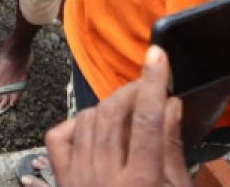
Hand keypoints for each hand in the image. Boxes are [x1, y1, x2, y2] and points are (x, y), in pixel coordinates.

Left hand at [47, 45, 188, 186]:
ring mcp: (77, 179)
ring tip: (126, 110)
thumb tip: (171, 104)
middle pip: (112, 115)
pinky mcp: (62, 181)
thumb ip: (171, 150)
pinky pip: (57, 138)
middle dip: (130, 92)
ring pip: (85, 120)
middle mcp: (104, 177)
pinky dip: (74, 125)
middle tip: (147, 86)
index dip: (152, 84)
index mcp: (141, 183)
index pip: (146, 121)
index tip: (157, 56)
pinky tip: (93, 127)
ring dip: (106, 107)